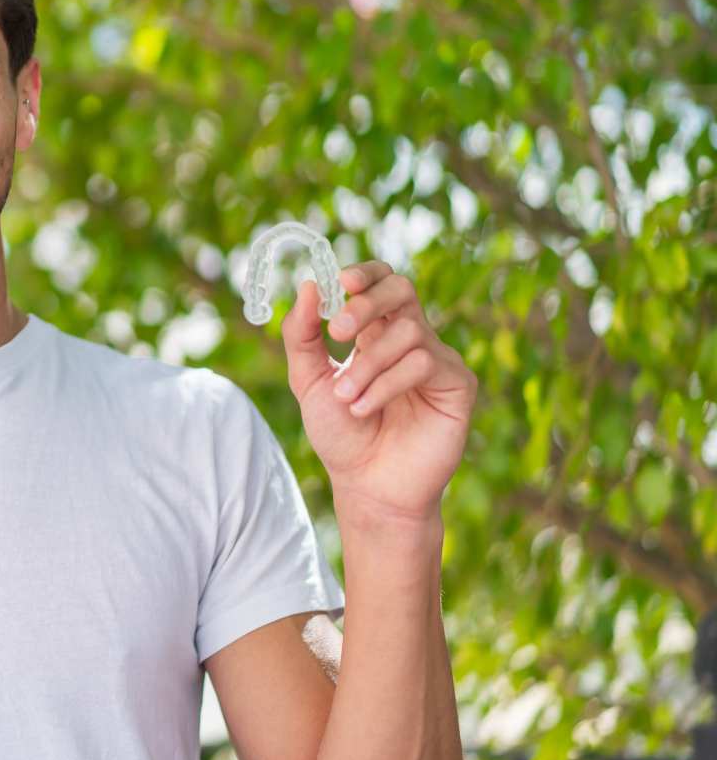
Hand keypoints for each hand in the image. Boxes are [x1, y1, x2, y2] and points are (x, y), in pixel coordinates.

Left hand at [280, 261, 476, 525]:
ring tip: (347, 399)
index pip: (380, 282)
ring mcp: (437, 359)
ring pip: (408, 331)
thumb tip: (308, 286)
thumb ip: (302, 335)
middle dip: (366, 304)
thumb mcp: (307, 381)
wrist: (366, 486)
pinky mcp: (458, 384)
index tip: (340, 280)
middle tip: (338, 331)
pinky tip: (366, 409)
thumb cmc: (340, 434)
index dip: (365, 274)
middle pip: (401, 290)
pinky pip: (425, 362)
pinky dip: (388, 383)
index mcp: (375, 332)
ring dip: (368, 364)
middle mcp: (410, 339)